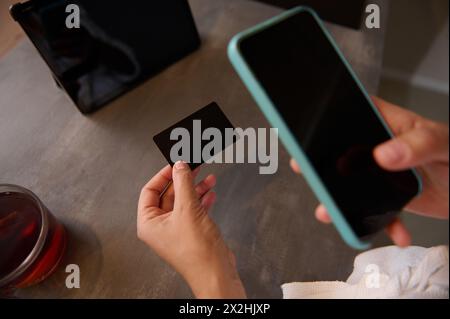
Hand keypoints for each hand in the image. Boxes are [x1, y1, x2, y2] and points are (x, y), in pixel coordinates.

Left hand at [137, 162, 245, 298]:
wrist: (216, 272)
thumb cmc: (197, 252)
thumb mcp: (188, 210)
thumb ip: (183, 183)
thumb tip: (179, 165)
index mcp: (149, 223)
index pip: (150, 191)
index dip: (163, 175)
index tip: (175, 164)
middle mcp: (160, 226)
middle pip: (169, 194)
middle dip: (183, 180)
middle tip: (193, 167)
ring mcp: (176, 229)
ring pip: (184, 201)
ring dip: (196, 189)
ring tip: (207, 178)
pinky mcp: (191, 232)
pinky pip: (194, 210)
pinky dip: (202, 200)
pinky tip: (211, 193)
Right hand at [290, 97, 448, 246]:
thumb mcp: (443, 143)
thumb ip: (417, 145)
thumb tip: (384, 154)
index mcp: (387, 123)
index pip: (350, 115)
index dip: (326, 122)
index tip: (309, 134)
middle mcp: (378, 147)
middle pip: (342, 153)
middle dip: (321, 165)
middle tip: (303, 170)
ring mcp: (381, 174)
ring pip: (352, 186)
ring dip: (341, 202)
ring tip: (332, 214)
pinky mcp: (390, 197)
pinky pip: (378, 211)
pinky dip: (384, 225)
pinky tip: (397, 232)